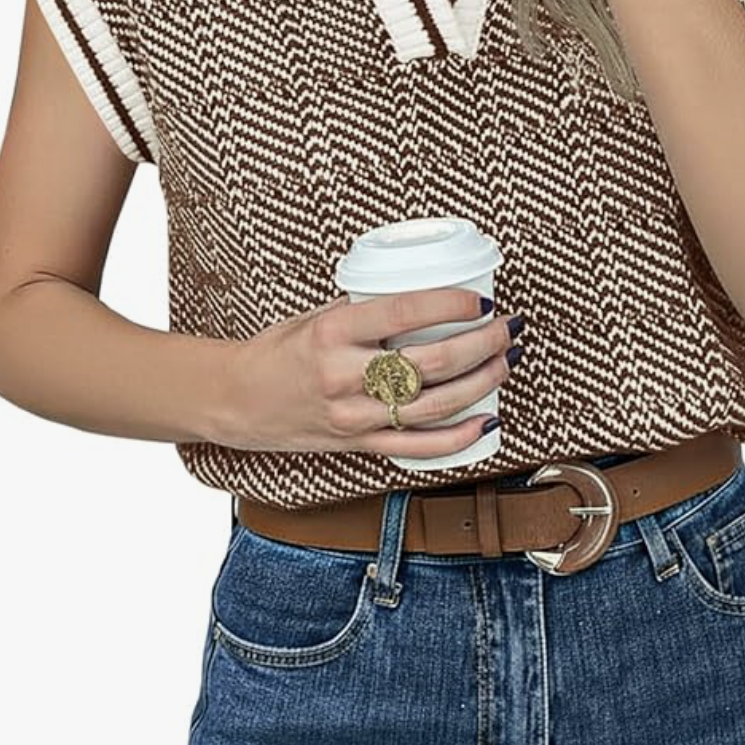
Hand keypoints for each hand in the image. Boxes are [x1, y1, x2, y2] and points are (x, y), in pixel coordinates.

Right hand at [218, 289, 524, 459]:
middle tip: (506, 328)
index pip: (406, 312)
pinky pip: (418, 447)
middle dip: (482, 343)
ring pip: (434, 404)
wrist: (237, 400)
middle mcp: (344, 376)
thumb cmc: (279, 351)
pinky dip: (458, 437)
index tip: (481, 299)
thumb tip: (425, 296)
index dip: (453, 305)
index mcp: (333, 333)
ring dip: (481, 382)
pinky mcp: (357, 445)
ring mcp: (352, 416)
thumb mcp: (317, 316)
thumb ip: (367, 309)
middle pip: (432, 362)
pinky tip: (486, 420)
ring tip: (504, 362)